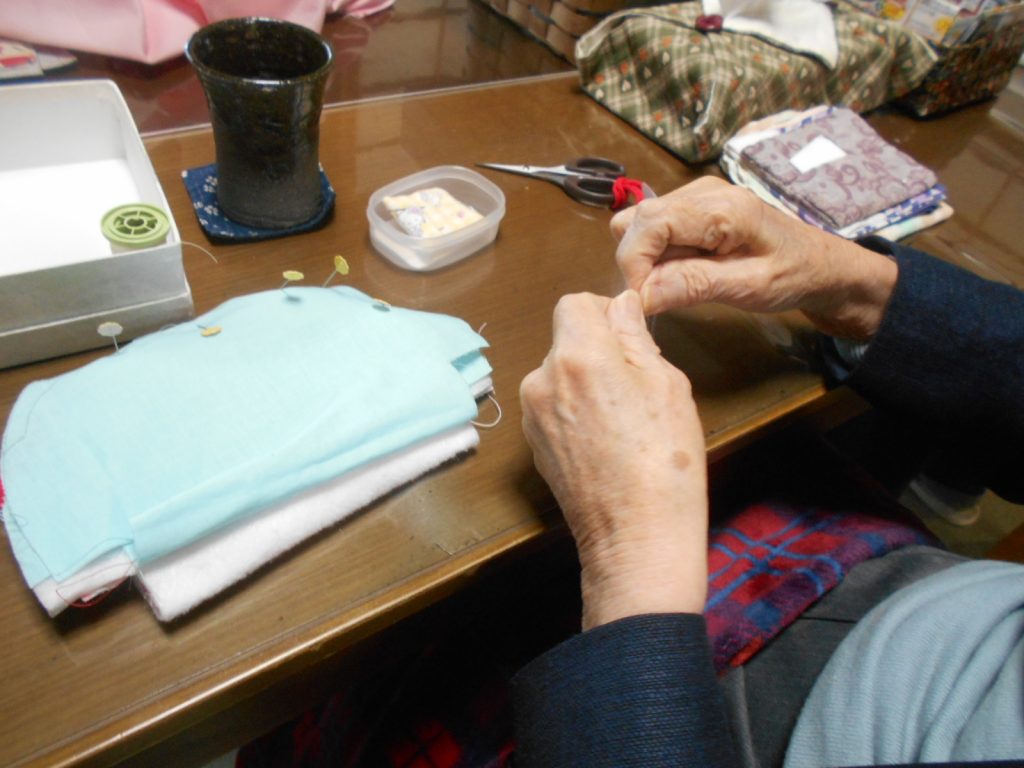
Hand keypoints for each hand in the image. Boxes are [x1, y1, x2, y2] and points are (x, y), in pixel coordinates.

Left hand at [520, 290, 707, 629]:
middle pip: (565, 340)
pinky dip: (575, 412)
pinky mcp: (532, 445)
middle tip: (637, 385)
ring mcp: (531, 415)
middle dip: (597, 350)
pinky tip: (606, 442)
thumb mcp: (666, 385)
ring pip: (558, 375)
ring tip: (624, 421)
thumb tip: (621, 304)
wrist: (637, 538)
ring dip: (585, 382)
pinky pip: (553, 408)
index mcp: (576, 355)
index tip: (630, 336)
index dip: (604, 312)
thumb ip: (635, 337)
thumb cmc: (665, 460)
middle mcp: (542, 380)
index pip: (574, 303)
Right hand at [610, 177, 897, 340]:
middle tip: (663, 296)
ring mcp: (696, 196)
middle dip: (637, 263)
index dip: (634, 264)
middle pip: (636, 221)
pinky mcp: (694, 208)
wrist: (823, 266)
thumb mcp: (748, 288)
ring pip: (638, 223)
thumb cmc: (794, 276)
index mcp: (720, 207)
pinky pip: (655, 228)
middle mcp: (702, 192)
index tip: (643, 300)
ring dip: (645, 259)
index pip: (648, 224)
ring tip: (677, 283)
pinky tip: (682, 271)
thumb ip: (693, 286)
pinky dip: (656, 254)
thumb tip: (640, 295)